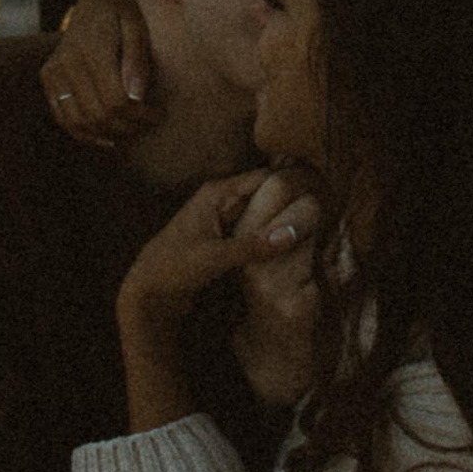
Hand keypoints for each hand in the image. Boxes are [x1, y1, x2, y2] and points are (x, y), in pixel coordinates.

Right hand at [44, 0, 158, 145]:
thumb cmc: (124, 9)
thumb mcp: (137, 26)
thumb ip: (137, 60)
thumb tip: (136, 97)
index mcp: (92, 51)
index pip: (115, 101)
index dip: (139, 116)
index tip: (158, 114)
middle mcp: (68, 63)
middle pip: (98, 115)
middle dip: (127, 127)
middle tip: (148, 124)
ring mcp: (54, 70)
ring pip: (77, 121)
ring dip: (107, 134)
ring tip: (130, 130)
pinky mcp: (49, 76)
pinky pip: (61, 115)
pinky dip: (82, 132)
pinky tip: (105, 136)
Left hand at [115, 166, 316, 427]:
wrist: (147, 294)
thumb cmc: (171, 270)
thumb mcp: (212, 258)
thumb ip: (251, 246)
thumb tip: (292, 233)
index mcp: (217, 194)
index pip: (265, 178)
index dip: (293, 183)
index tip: (323, 193)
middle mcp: (222, 201)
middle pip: (266, 194)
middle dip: (292, 203)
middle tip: (325, 213)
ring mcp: (224, 221)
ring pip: (263, 215)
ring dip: (282, 222)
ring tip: (316, 229)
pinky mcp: (226, 241)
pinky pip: (256, 233)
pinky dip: (271, 238)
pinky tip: (292, 247)